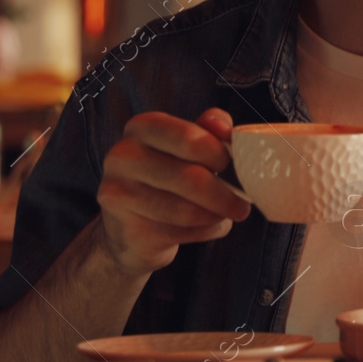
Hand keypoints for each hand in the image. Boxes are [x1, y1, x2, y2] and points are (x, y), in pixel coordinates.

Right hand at [94, 108, 248, 276]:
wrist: (130, 227)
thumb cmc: (168, 177)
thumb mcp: (186, 146)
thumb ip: (209, 131)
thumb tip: (225, 128)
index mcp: (141, 127)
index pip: (189, 138)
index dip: (219, 154)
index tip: (231, 165)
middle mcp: (123, 157)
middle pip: (191, 178)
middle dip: (225, 195)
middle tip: (242, 204)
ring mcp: (120, 195)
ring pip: (187, 211)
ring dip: (216, 216)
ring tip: (224, 215)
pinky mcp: (129, 229)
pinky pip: (181, 233)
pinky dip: (202, 233)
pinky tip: (203, 228)